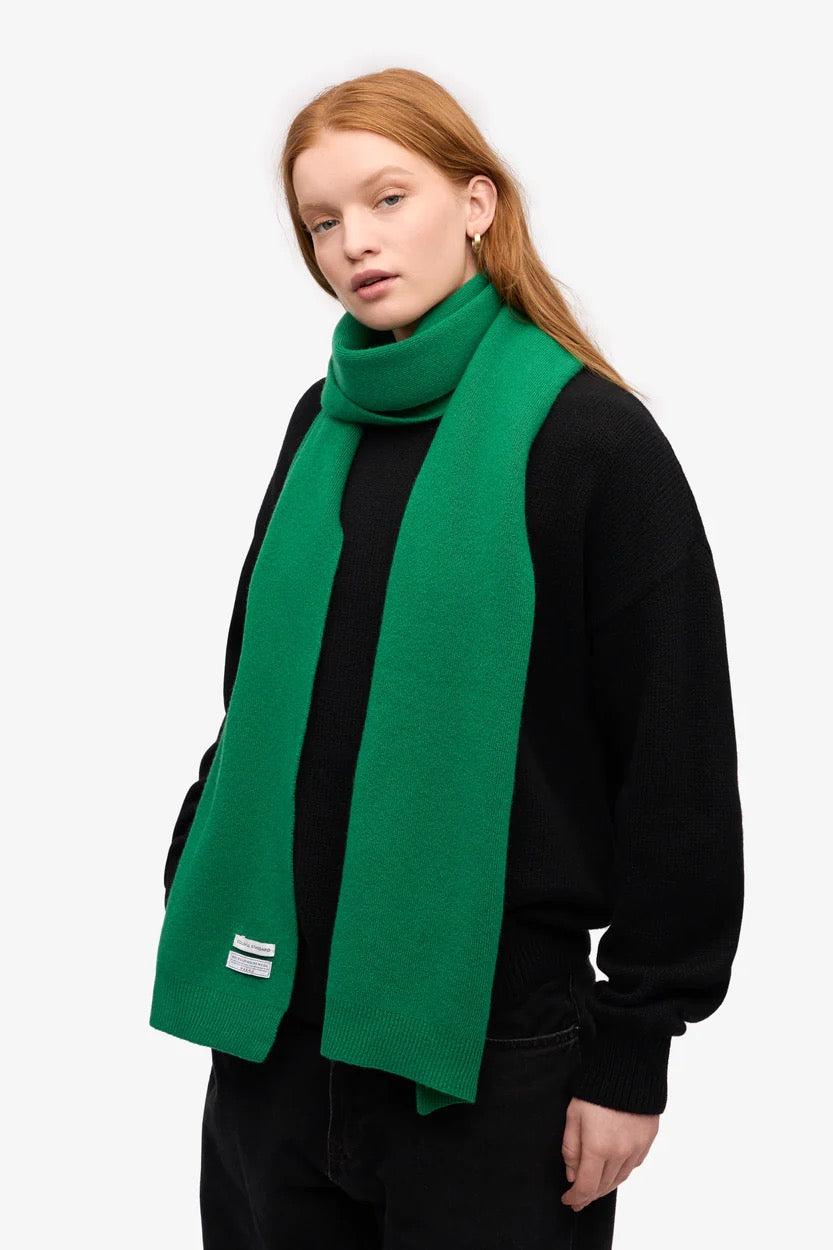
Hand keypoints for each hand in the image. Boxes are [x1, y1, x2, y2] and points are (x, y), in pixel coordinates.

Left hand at [561, 1097, 659, 1211]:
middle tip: (578, 1199)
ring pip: (619, 1179)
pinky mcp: (647, 1141)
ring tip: (594, 1187)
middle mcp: (620, 1153)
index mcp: (598, 1148)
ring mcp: (636, 1148)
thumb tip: (572, 1175)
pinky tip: (613, 1170)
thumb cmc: (596, 1088)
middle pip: (603, 1186)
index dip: (575, 1197)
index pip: (586, 1186)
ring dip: (605, 1186)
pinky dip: (621, 1172)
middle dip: (589, 1195)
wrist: (628, 1069)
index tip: (568, 1200)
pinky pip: (633, 1166)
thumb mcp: (573, 1115)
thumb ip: (571, 1148)